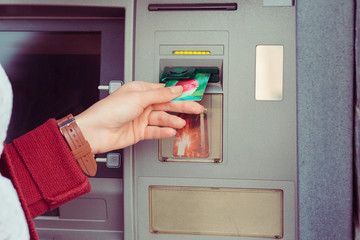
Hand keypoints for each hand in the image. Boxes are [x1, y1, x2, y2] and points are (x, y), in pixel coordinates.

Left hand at [75, 81, 203, 153]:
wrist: (96, 131)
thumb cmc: (109, 111)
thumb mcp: (138, 98)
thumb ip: (160, 95)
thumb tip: (175, 90)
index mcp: (139, 91)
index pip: (164, 90)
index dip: (178, 92)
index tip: (191, 93)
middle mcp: (141, 104)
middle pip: (166, 104)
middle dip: (182, 106)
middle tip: (196, 108)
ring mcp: (140, 118)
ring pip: (162, 118)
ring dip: (173, 120)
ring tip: (183, 122)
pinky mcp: (139, 132)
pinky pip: (155, 131)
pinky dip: (163, 131)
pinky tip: (170, 131)